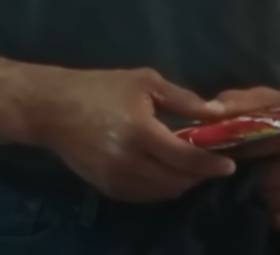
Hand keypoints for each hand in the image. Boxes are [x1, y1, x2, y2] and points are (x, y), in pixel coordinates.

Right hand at [26, 67, 237, 203]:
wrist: (51, 108)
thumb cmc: (98, 88)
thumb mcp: (143, 82)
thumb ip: (183, 99)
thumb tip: (217, 112)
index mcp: (140, 131)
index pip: (186, 159)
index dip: (211, 164)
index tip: (229, 164)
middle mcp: (129, 161)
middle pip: (177, 181)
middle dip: (198, 175)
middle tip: (210, 163)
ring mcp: (116, 179)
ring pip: (162, 194)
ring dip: (181, 183)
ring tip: (189, 168)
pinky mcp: (106, 188)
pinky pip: (144, 197)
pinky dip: (160, 189)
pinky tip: (164, 173)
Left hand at [213, 86, 279, 230]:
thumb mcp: (269, 97)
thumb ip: (236, 101)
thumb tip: (206, 111)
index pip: (250, 151)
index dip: (230, 153)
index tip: (218, 152)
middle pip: (259, 182)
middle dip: (246, 176)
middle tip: (242, 168)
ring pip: (270, 202)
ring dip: (260, 194)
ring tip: (260, 179)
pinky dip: (275, 210)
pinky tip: (275, 192)